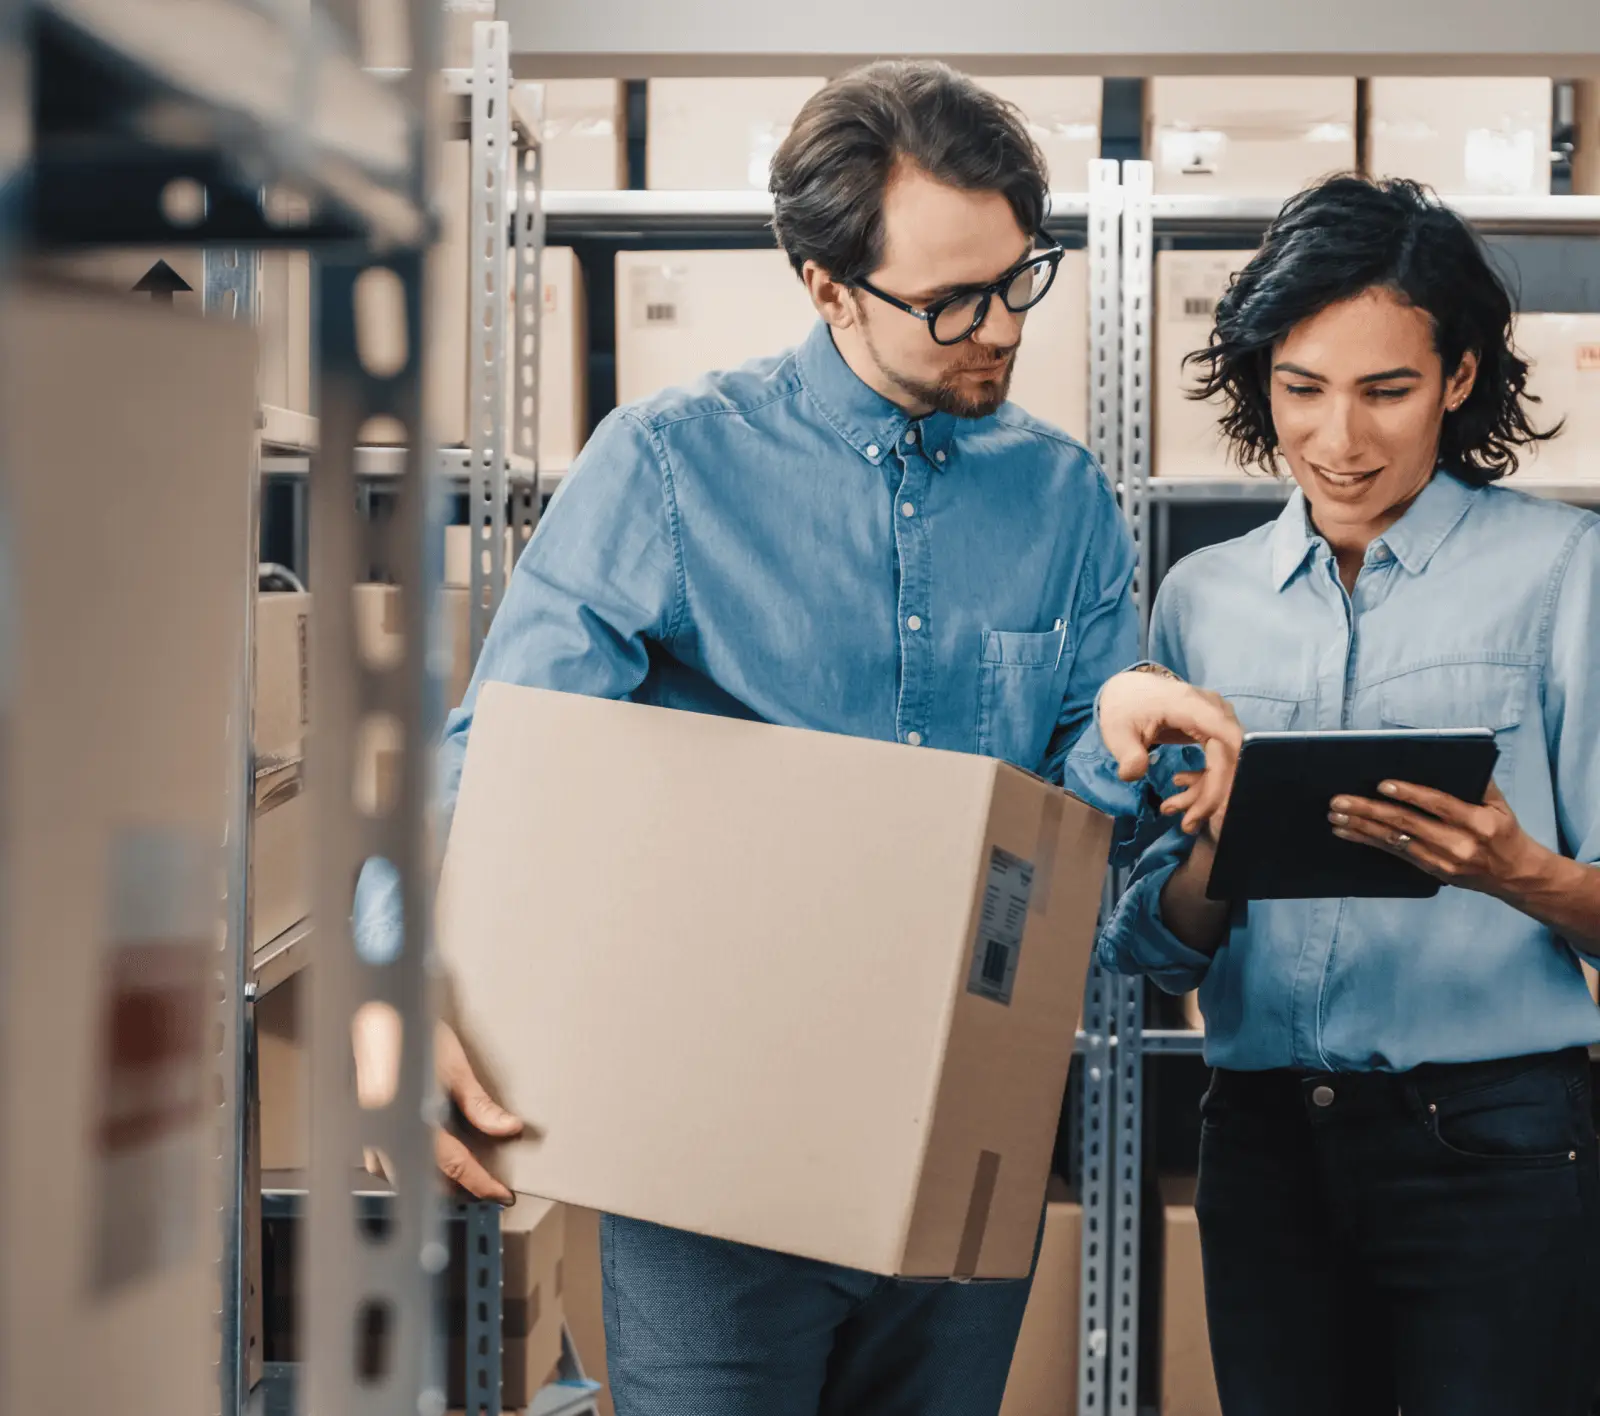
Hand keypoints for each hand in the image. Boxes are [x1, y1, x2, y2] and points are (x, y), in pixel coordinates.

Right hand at [355, 1012, 522, 1202]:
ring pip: (406, 1174)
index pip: (453, 1165)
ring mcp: (370, 1135)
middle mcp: (386, 1134)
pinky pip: (390, 1161)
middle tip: (487, 1185)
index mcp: (410, 1120)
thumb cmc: (407, 1035)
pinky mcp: (365, 1130)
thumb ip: (480, 1104)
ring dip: (435, 1178)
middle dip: (459, 1186)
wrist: (372, 1018)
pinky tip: (428, 1156)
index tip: (499, 1194)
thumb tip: (507, 1127)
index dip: (480, 1183)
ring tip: (464, 1172)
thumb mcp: (453, 1067)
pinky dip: (414, 1165)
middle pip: (427, 1179)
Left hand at [1098, 670, 1241, 835]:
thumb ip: (1127, 753)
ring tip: (1172, 810)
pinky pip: (1221, 760)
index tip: (1223, 804)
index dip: (1229, 771)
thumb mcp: (1117, 731)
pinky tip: (1179, 790)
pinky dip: (1205, 782)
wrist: (1129, 691)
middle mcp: (1214, 710)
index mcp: (1190, 705)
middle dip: (1212, 796)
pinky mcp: (1215, 731)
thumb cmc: (1124, 708)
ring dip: (1206, 793)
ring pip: (1228, 763)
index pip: (1225, 738)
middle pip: (1229, 758)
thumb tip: (1132, 774)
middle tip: (1187, 824)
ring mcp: (1218, 719)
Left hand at [1327, 780, 1543, 896]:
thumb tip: (1448, 757)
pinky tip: (1347, 831)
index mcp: (1479, 822)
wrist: (1515, 875)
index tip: (1382, 784)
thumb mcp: (1500, 804)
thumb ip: (1478, 781)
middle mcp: (1459, 844)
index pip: (1439, 804)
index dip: (1410, 794)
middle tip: (1340, 800)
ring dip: (1360, 826)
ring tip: (1336, 814)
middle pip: (1407, 824)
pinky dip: (1367, 840)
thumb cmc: (1504, 831)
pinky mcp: (1431, 871)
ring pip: (1394, 841)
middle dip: (1369, 810)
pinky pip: (1394, 853)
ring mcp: (1443, 861)